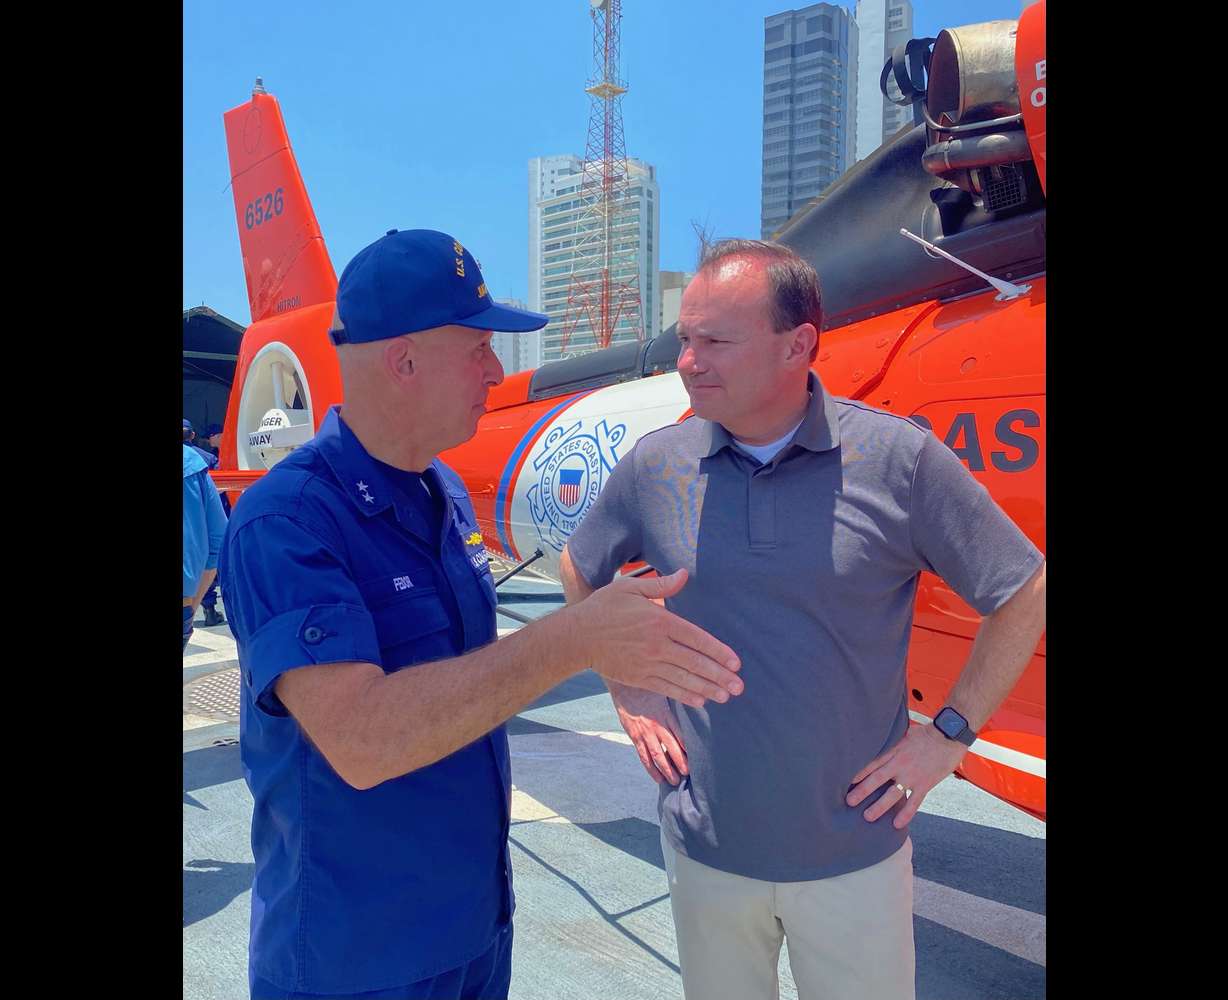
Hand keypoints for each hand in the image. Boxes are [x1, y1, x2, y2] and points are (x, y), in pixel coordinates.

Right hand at [575, 568, 742, 708]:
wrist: (577, 637)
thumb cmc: (604, 608)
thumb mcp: (630, 588)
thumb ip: (660, 584)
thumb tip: (684, 574)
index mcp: (659, 621)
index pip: (697, 638)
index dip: (718, 652)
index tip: (736, 663)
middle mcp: (657, 645)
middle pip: (695, 663)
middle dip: (720, 676)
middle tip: (739, 686)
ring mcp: (648, 664)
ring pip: (684, 679)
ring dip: (708, 689)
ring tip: (726, 696)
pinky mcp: (639, 678)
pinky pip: (668, 688)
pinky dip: (686, 695)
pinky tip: (701, 700)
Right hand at [609, 681, 688, 784]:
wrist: (624, 685)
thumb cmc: (646, 687)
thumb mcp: (664, 692)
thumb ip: (676, 704)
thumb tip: (693, 707)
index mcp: (666, 714)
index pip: (681, 735)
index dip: (689, 748)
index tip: (698, 758)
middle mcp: (656, 725)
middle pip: (671, 748)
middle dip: (681, 763)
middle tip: (688, 774)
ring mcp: (644, 732)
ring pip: (657, 756)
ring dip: (667, 770)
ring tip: (675, 781)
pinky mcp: (634, 736)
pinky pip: (643, 756)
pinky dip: (651, 769)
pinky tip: (657, 778)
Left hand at [845, 724, 967, 827]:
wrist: (949, 736)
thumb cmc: (927, 732)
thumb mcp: (904, 733)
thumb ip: (892, 741)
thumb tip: (879, 741)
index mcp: (894, 751)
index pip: (872, 763)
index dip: (858, 773)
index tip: (846, 781)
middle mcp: (900, 764)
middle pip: (877, 780)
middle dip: (862, 791)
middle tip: (849, 802)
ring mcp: (912, 776)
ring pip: (893, 794)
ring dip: (879, 806)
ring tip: (867, 817)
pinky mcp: (925, 784)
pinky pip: (914, 802)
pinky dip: (906, 814)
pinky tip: (897, 824)